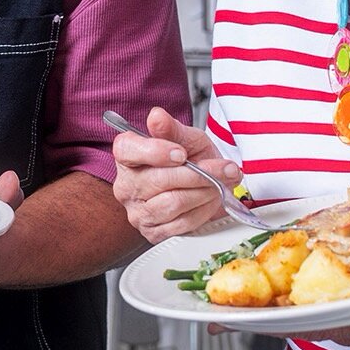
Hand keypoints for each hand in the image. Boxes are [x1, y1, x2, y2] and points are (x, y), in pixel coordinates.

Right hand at [112, 106, 242, 243]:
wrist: (206, 184)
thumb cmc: (192, 158)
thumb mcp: (186, 137)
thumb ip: (172, 128)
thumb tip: (156, 116)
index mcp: (127, 155)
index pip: (127, 150)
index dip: (155, 151)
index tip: (181, 153)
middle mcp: (126, 185)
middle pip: (159, 180)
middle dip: (197, 174)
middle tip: (223, 169)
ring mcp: (137, 212)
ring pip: (173, 203)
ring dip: (203, 192)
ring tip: (218, 184)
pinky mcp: (152, 232)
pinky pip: (181, 224)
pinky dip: (203, 211)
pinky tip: (210, 200)